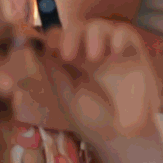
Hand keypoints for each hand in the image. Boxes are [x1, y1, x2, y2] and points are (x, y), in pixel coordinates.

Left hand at [46, 20, 161, 139]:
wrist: (121, 135)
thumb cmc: (91, 119)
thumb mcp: (66, 95)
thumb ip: (51, 71)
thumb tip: (30, 51)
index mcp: (70, 61)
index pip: (59, 38)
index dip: (53, 38)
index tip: (50, 49)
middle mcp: (89, 52)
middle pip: (77, 28)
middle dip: (71, 36)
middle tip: (68, 55)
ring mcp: (111, 50)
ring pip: (99, 27)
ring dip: (94, 35)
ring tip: (94, 55)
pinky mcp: (132, 52)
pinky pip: (125, 34)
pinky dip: (119, 37)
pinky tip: (115, 50)